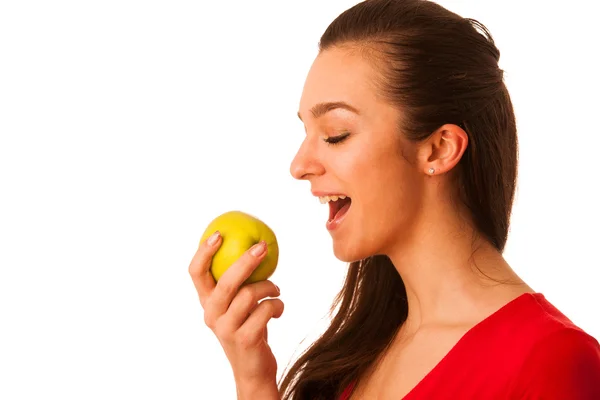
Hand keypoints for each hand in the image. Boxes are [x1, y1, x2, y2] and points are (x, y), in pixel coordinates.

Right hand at [189, 231, 283, 394]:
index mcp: (207, 302)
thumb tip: (256, 244)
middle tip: (262, 246)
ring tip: (276, 290)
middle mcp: (211, 315)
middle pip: (226, 282)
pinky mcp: (244, 339)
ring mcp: (226, 328)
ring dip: (269, 288)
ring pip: (249, 294)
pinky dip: (277, 305)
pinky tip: (278, 310)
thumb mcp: (239, 304)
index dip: (203, 252)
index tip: (218, 233)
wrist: (253, 369)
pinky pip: (265, 310)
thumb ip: (241, 282)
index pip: (196, 273)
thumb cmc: (248, 327)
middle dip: (246, 261)